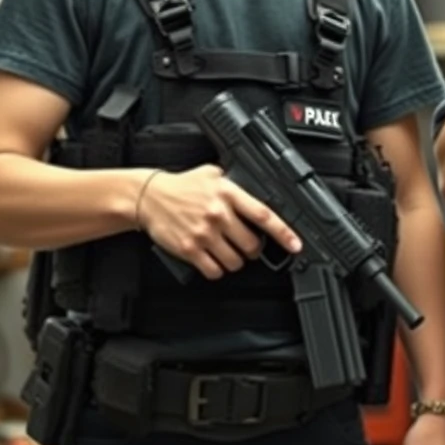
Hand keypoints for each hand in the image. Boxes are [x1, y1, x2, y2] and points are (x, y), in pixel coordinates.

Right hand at [136, 164, 301, 279]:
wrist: (149, 197)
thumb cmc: (183, 186)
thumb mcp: (213, 174)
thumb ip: (236, 183)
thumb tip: (259, 192)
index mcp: (228, 194)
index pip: (263, 215)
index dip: (283, 232)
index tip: (295, 244)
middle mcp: (218, 214)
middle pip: (251, 244)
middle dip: (254, 249)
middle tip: (248, 245)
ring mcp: (204, 233)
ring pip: (235, 261)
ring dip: (236, 261)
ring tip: (229, 251)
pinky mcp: (189, 249)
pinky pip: (214, 270)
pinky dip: (217, 269)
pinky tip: (214, 260)